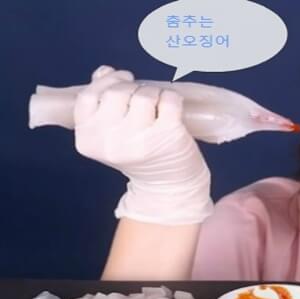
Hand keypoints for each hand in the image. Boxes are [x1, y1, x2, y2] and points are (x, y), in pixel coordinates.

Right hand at [73, 65, 212, 224]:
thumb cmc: (138, 154)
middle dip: (133, 88)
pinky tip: (172, 109)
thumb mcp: (111, 134)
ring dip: (154, 94)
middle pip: (117, 92)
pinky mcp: (168, 134)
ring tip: (158, 108)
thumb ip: (102, 102)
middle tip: (144, 100)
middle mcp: (109, 140)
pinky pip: (169, 99)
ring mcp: (139, 138)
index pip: (88, 96)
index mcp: (87, 139)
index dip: (106, 83)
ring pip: (144, 94)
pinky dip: (172, 98)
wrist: (167, 186)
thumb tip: (104, 71)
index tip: (123, 80)